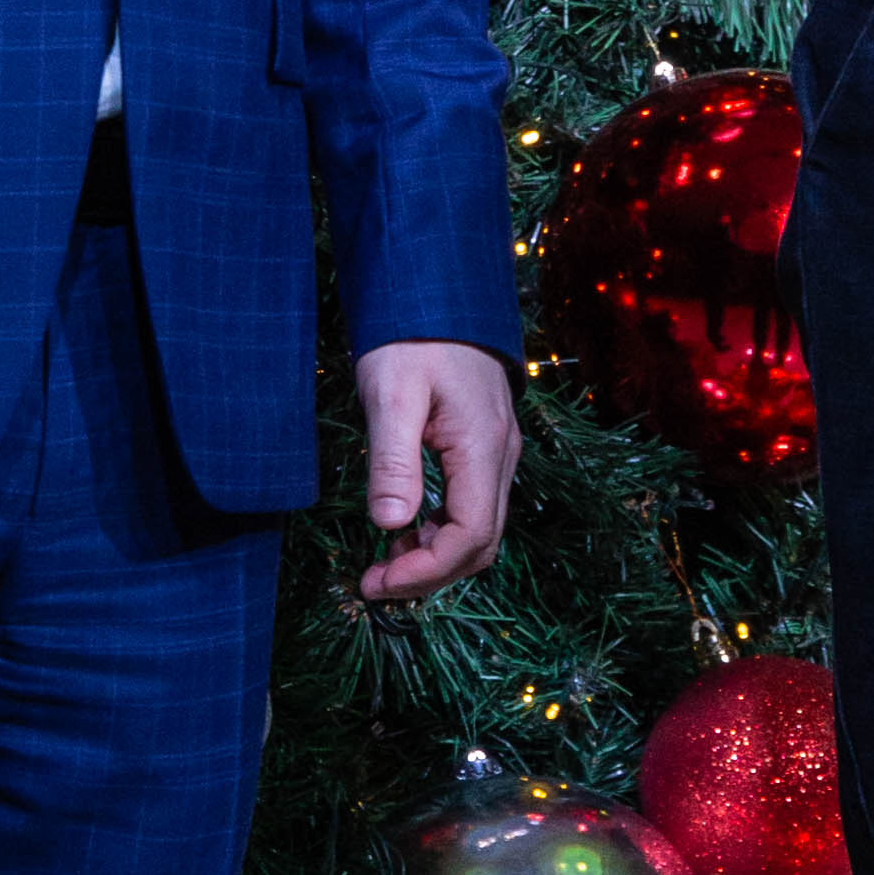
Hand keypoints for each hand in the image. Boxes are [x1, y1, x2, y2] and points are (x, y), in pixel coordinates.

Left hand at [355, 340, 517, 607]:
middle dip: (429, 575)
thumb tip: (390, 525)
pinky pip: (472, 506)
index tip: (377, 583)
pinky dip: (440, 532)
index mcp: (483, 447)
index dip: (426, 572)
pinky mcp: (484, 447)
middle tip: (373, 583)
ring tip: (382, 561)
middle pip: (480, 544)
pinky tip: (403, 528)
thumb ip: (394, 460)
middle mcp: (500, 456)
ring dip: (434, 556)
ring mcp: (497, 452)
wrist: (437, 290)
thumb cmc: (411, 336)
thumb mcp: (391, 394)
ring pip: (479, 529)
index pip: (469, 537)